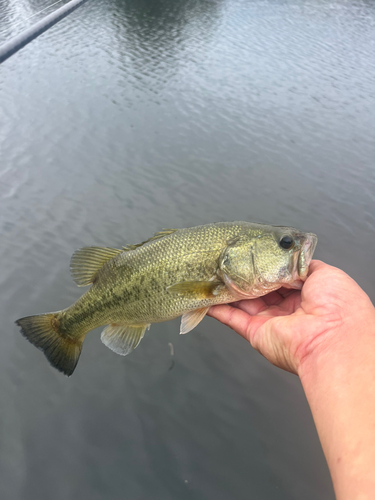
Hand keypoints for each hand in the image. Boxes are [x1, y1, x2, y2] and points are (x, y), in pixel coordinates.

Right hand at [208, 260, 374, 374]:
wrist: (332, 336)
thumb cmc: (337, 304)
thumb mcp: (325, 273)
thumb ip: (302, 264)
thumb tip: (287, 258)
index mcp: (306, 295)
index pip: (279, 278)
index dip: (266, 266)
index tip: (251, 254)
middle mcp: (287, 310)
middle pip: (259, 290)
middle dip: (244, 276)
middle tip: (228, 261)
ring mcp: (270, 322)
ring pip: (243, 303)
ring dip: (228, 290)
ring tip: (212, 274)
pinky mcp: (255, 333)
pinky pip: (232, 318)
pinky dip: (217, 308)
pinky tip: (205, 297)